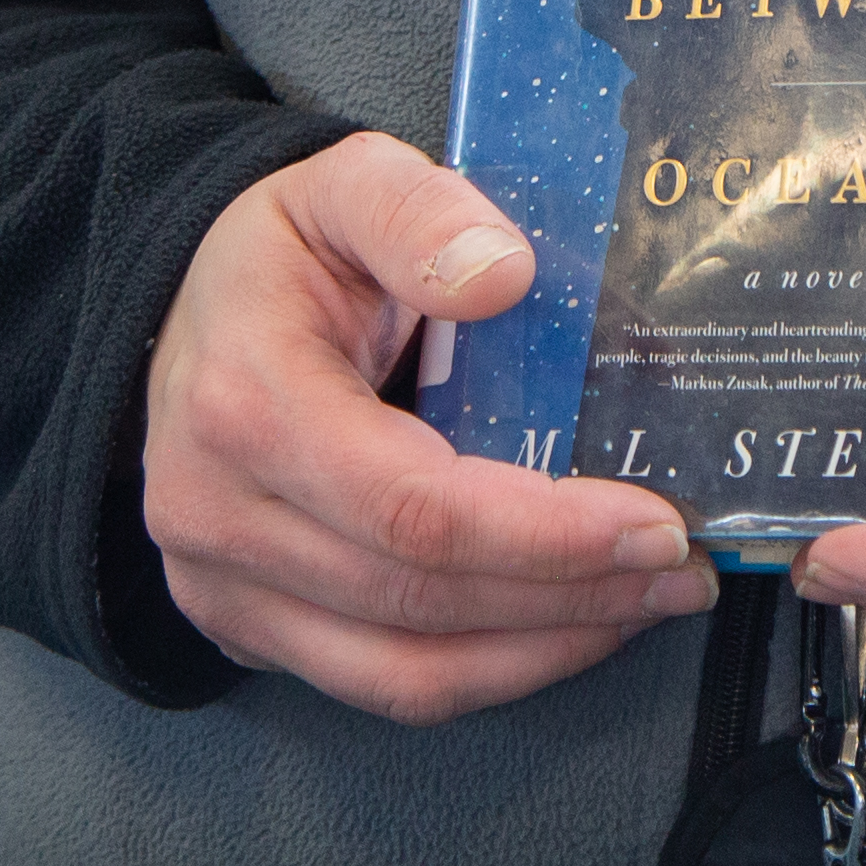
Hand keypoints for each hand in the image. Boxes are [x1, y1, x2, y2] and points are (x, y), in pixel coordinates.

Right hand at [140, 134, 721, 720]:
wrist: (185, 313)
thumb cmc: (280, 253)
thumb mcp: (345, 182)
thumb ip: (419, 212)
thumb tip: (506, 273)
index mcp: (245, 405)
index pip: (412, 508)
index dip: (543, 534)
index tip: (652, 523)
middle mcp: (218, 516)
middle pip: (420, 599)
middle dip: (572, 595)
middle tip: (680, 567)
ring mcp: (223, 586)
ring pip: (407, 671)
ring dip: (545, 649)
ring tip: (644, 602)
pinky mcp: (245, 627)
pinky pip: (381, 683)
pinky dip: (488, 670)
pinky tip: (565, 626)